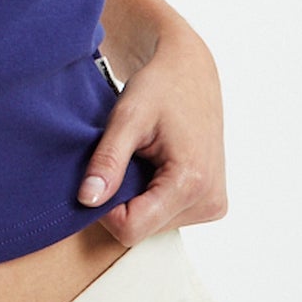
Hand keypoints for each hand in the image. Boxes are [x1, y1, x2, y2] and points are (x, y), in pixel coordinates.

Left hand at [78, 15, 228, 245]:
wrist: (191, 73)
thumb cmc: (160, 87)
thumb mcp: (127, 118)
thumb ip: (107, 161)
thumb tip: (87, 200)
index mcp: (192, 183)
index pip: (132, 228)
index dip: (105, 207)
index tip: (100, 174)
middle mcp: (210, 201)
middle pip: (142, 229)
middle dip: (122, 199)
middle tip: (125, 158)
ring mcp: (213, 205)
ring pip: (152, 225)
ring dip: (137, 197)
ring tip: (142, 158)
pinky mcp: (211, 202)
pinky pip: (166, 215)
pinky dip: (151, 195)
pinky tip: (154, 165)